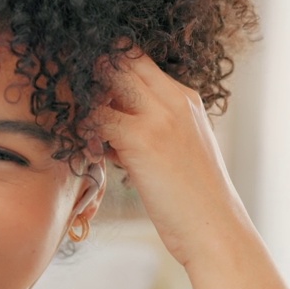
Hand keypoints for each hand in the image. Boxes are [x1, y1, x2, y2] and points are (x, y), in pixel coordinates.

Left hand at [88, 48, 253, 269]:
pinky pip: (98, 118)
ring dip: (86, 104)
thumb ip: (146, 124)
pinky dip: (85, 130)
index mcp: (185, 97)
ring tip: (86, 133)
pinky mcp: (142, 139)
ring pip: (106, 83)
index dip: (109, 67)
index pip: (138, 59)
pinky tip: (90, 152)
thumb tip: (107, 116)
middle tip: (76, 105)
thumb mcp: (176, 147)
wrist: (214, 229)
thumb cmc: (190, 196)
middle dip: (93, 76)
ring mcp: (159, 116)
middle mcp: (175, 98)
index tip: (89, 88)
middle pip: (121, 60)